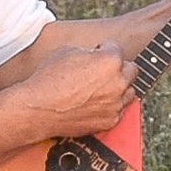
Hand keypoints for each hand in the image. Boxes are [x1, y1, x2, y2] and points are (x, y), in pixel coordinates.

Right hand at [13, 41, 137, 135]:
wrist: (39, 108)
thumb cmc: (49, 80)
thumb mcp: (67, 51)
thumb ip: (89, 51)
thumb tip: (93, 55)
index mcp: (110, 61)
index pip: (117, 49)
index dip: (104, 49)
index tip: (98, 52)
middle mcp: (118, 82)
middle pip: (131, 70)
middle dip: (118, 67)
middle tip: (104, 69)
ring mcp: (115, 103)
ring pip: (129, 92)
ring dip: (119, 87)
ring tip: (102, 87)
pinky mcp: (110, 121)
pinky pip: (119, 110)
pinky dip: (112, 106)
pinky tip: (98, 102)